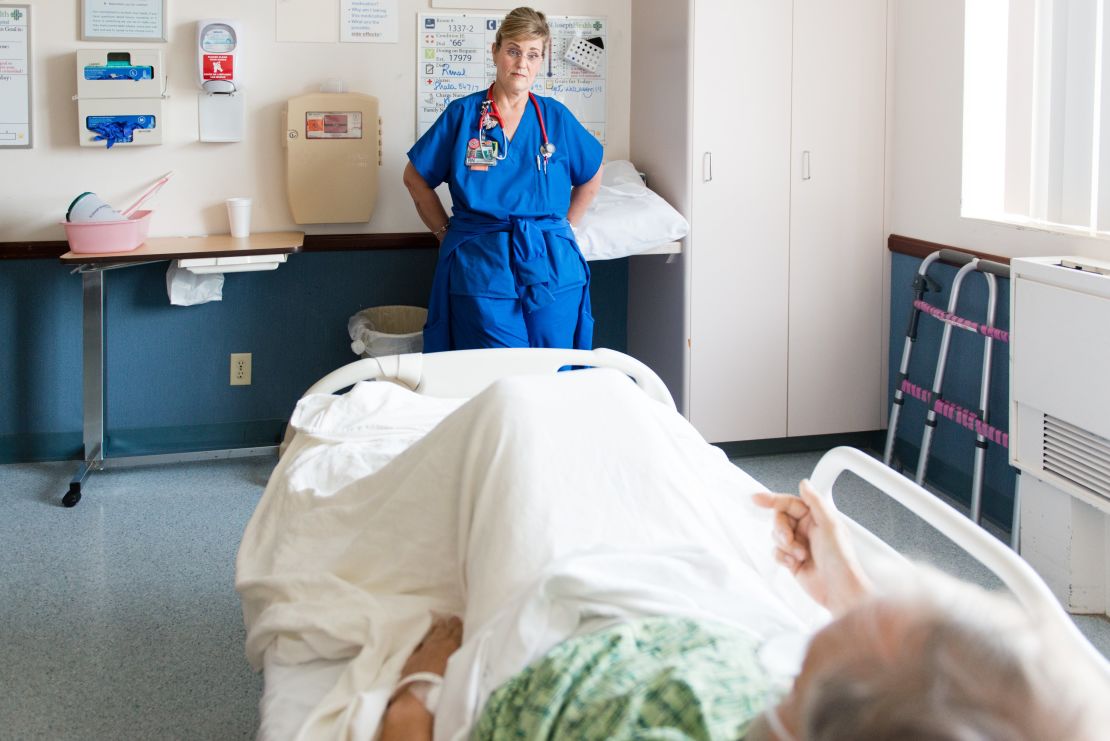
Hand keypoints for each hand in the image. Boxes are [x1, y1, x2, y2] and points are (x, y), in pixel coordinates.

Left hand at [400, 615, 461, 678]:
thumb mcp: (458, 671)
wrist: (419, 691)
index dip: (458, 626)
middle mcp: (437, 644)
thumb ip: (460, 660)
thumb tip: (463, 653)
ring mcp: (424, 650)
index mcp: (451, 646)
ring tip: (440, 623)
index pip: (456, 632)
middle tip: (452, 619)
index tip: (460, 621)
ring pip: (432, 635)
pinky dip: (424, 640)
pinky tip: (424, 640)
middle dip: (449, 624)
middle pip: (444, 631)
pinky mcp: (413, 658)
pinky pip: (420, 644)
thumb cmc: (444, 684)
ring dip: (437, 629)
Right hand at [752, 480, 872, 614]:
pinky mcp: (792, 561)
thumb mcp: (830, 524)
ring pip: (776, 536)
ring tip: (800, 555)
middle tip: (788, 538)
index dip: (773, 499)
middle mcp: (807, 530)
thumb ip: (815, 501)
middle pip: (780, 519)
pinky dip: (782, 557)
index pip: (790, 503)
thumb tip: (804, 484)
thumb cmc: (841, 559)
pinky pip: (776, 552)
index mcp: (816, 518)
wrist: (839, 590)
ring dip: (785, 545)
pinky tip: (794, 563)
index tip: (757, 499)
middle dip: (781, 529)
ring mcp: (798, 545)